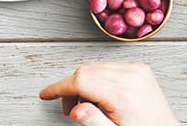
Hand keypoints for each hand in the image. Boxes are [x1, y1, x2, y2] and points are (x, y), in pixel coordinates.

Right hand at [39, 63, 178, 125]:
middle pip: (85, 71)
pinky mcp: (140, 69)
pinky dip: (98, 79)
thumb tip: (75, 110)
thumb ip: (93, 122)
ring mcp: (137, 70)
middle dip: (71, 88)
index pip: (80, 80)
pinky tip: (101, 95)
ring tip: (88, 105)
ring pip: (94, 67)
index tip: (47, 94)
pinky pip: (107, 67)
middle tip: (70, 108)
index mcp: (124, 93)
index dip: (59, 87)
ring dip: (84, 83)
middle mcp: (131, 77)